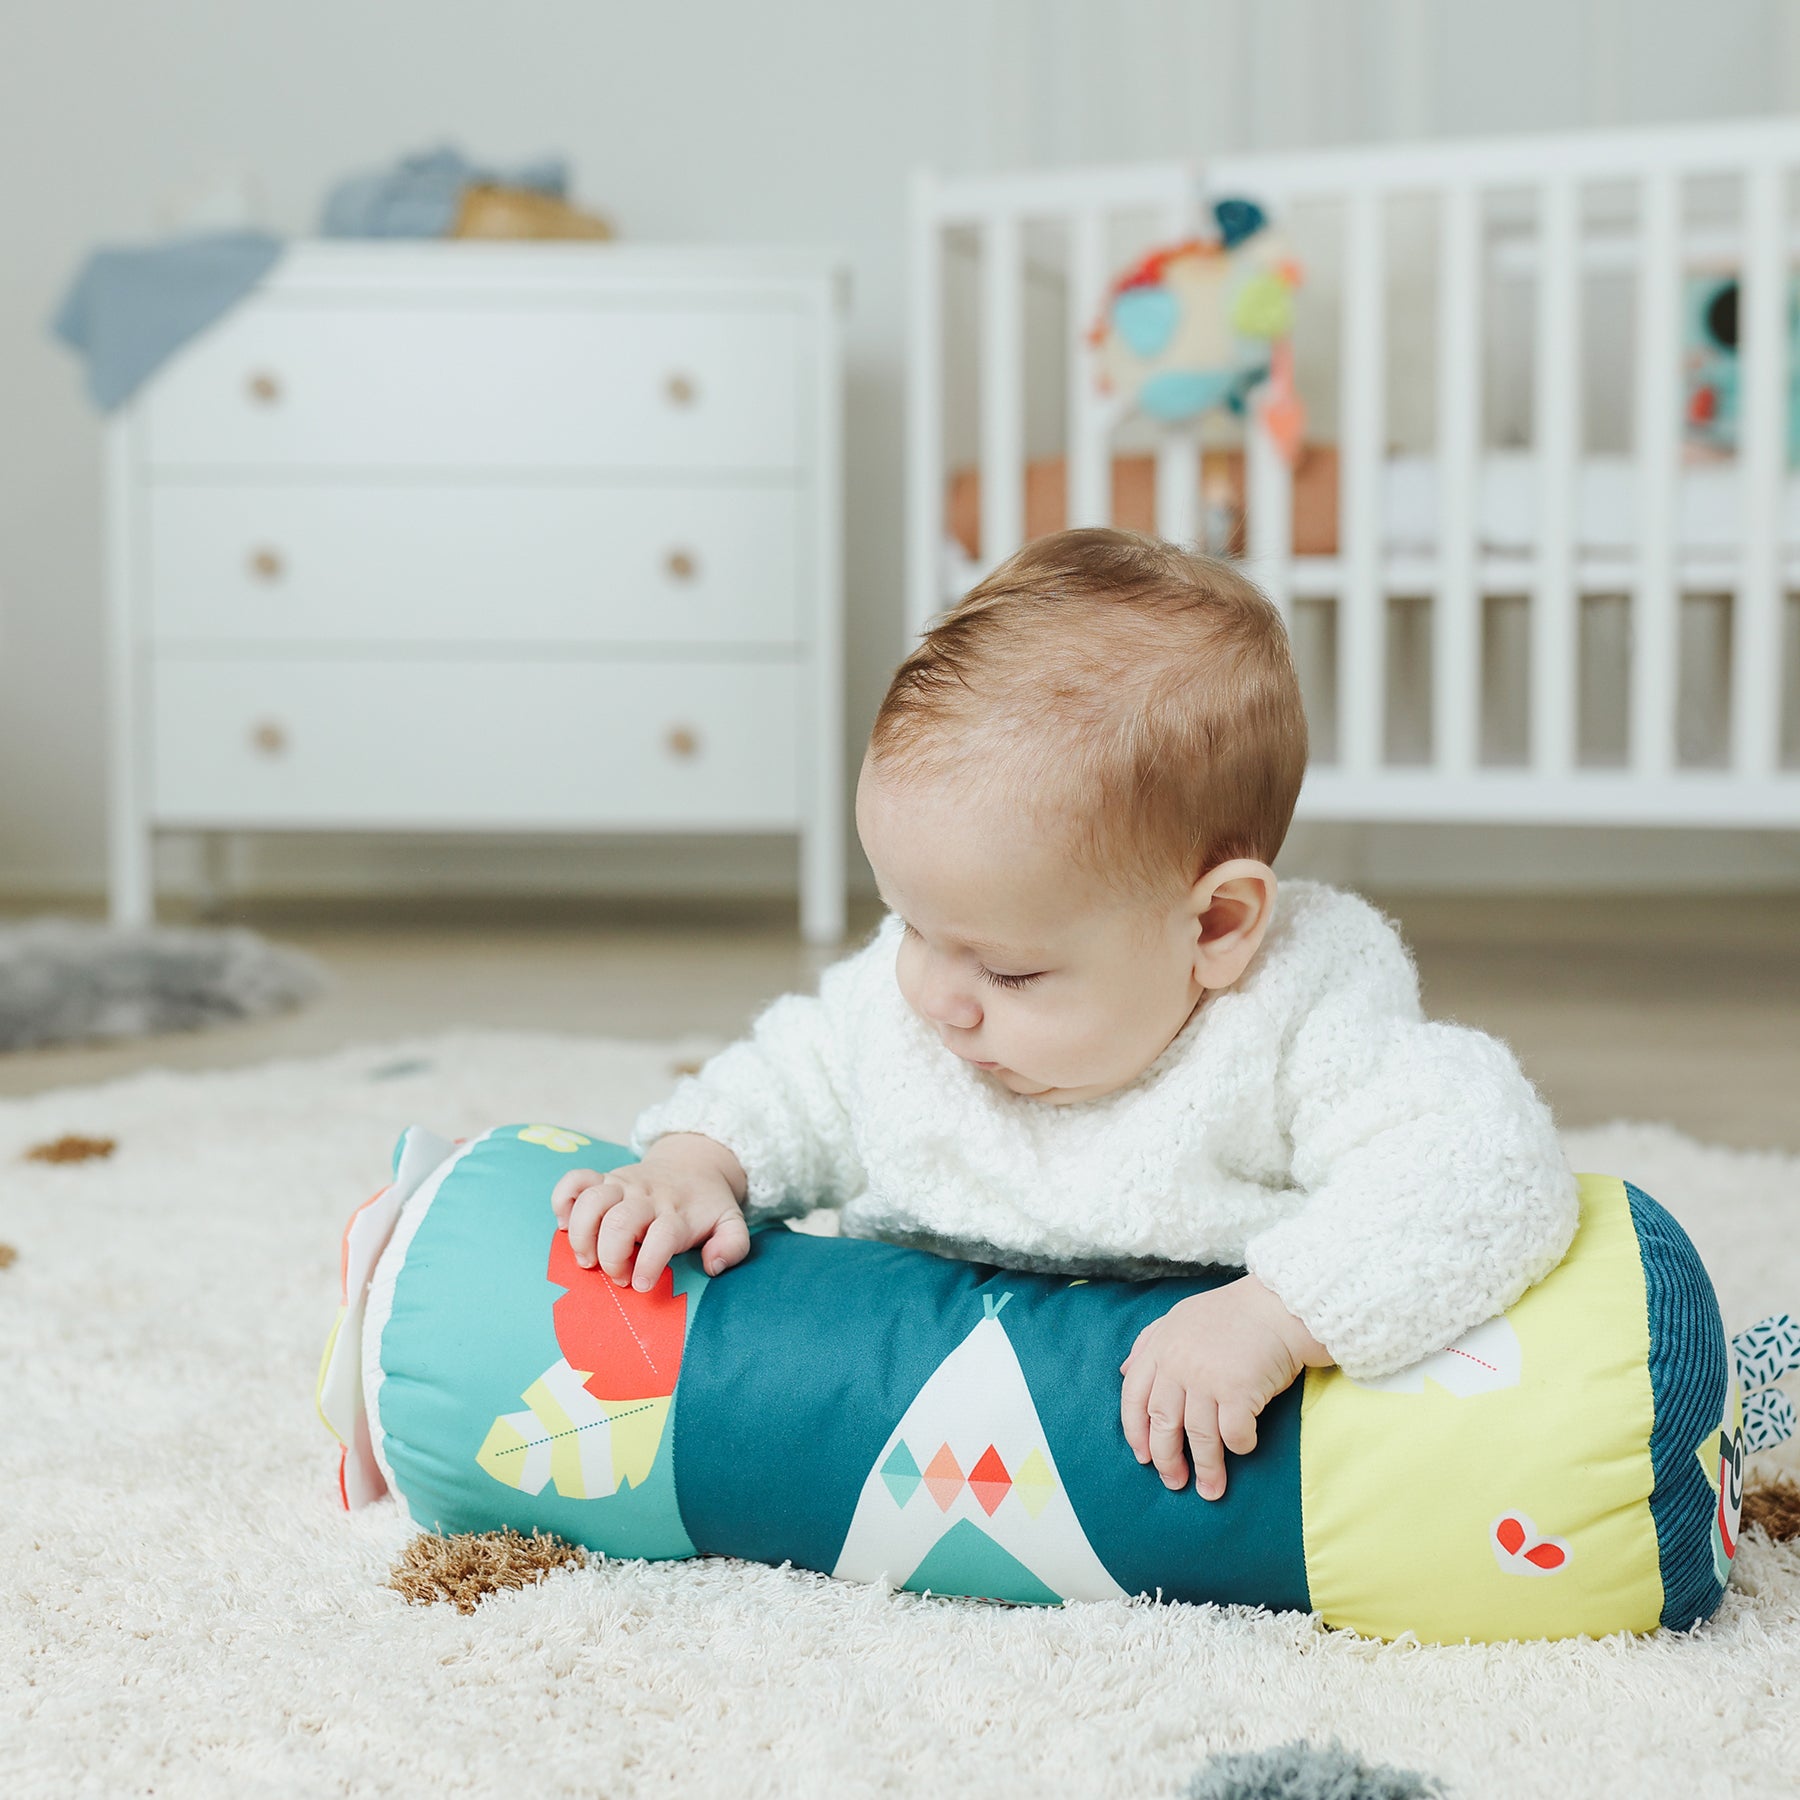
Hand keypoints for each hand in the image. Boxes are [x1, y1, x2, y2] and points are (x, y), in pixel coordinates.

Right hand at [550, 1134, 748, 1291]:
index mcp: (677, 1213)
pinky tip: (565, 1224)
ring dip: (581, 1235)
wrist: (695, 1164)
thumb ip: (732, 1246)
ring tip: (587, 1260)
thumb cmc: (707, 1206)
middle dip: (611, 1257)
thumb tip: (712, 1266)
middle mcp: (647, 1197)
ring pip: (591, 1201)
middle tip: (617, 1277)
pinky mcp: (604, 1177)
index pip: (662, 1236)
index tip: (641, 1285)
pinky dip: (562, 1201)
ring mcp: (622, 1185)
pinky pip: (574, 1180)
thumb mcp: (732, 1223)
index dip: (648, 1265)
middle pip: (619, 1222)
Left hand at [1119, 1275, 1332, 1499]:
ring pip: (1198, 1436)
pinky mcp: (1239, 1389)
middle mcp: (1178, 1364)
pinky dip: (1239, 1447)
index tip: (1142, 1457)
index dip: (1135, 1432)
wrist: (1280, 1304)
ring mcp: (1207, 1378)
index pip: (1133, 1398)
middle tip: (1173, 1482)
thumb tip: (1125, 1371)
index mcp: (1161, 1348)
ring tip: (1210, 1489)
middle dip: (1166, 1459)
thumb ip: (1149, 1342)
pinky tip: (1245, 1448)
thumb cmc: (1233, 1313)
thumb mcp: (1180, 1317)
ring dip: (1206, 1468)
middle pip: (1162, 1423)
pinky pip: (1234, 1434)